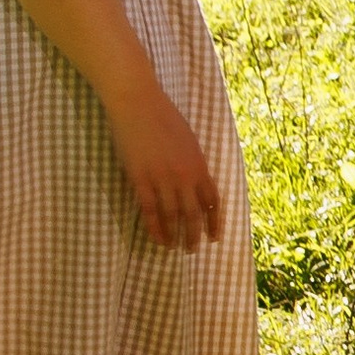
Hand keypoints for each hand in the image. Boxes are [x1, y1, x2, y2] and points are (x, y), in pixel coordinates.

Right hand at [107, 86, 220, 249]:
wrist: (139, 104)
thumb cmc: (164, 118)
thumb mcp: (189, 141)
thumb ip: (193, 163)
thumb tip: (196, 183)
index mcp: (199, 164)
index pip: (213, 200)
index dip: (215, 221)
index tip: (215, 236)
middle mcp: (185, 175)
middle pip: (194, 213)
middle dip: (196, 234)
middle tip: (194, 250)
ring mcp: (162, 178)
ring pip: (172, 216)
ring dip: (176, 236)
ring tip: (176, 249)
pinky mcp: (141, 179)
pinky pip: (150, 211)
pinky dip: (155, 228)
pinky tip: (158, 239)